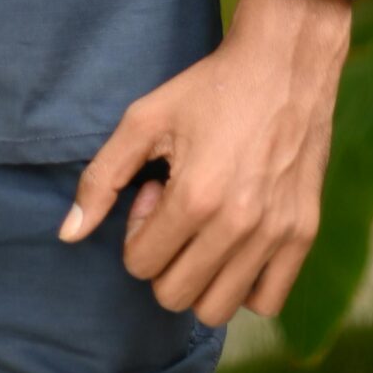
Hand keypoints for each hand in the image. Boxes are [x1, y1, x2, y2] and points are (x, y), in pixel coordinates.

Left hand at [58, 0, 351, 326]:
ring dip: (200, 276)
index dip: (138, 231)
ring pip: (217, 309)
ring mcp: (276, 234)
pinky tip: (237, 246)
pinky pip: (267, 301)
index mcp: (195, 198)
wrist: (284, 63)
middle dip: (164, 258)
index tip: (156, 192)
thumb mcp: (144, 119)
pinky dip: (245, 286)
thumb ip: (101, 178)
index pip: (140, 266)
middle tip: (179, 209)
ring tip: (206, 226)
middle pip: (175, 296)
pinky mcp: (305, 233)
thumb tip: (68, 234)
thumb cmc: (209, 88)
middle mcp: (238, 225)